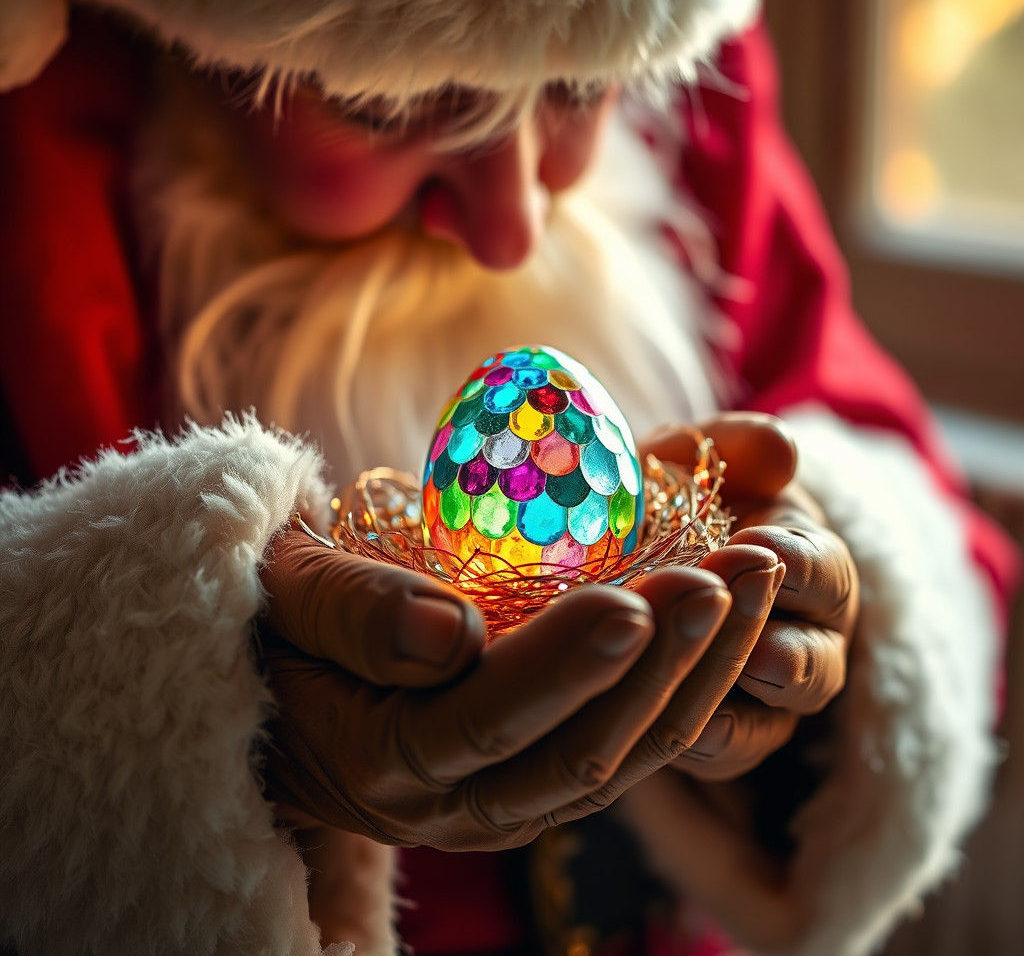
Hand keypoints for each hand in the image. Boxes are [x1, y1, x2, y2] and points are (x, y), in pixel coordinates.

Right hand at [257, 526, 784, 851]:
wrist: (284, 683)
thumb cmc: (278, 625)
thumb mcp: (285, 598)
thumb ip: (350, 613)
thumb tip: (449, 633)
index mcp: (386, 759)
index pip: (489, 717)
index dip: (565, 664)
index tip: (637, 597)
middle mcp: (461, 803)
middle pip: (586, 747)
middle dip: (673, 658)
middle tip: (742, 565)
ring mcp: (514, 799)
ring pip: (630, 755)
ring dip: (705, 668)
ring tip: (762, 575)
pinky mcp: (548, 778)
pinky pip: (636, 745)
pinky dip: (693, 683)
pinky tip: (737, 618)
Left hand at [639, 414, 858, 780]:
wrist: (623, 544)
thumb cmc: (670, 496)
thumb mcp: (694, 458)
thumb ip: (736, 447)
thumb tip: (782, 448)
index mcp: (807, 568)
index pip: (824, 572)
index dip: (798, 564)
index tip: (760, 546)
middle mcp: (801, 641)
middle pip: (816, 668)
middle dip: (786, 659)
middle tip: (752, 651)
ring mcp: (760, 700)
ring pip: (770, 726)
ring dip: (736, 715)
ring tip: (692, 702)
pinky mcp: (714, 737)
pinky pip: (716, 757)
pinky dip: (691, 747)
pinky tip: (646, 728)